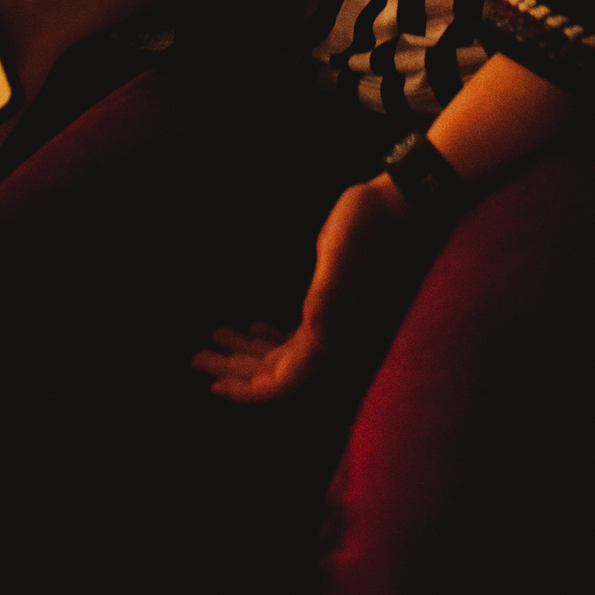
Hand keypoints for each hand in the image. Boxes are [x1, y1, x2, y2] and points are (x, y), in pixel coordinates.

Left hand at [191, 175, 414, 403]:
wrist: (397, 203)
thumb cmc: (368, 224)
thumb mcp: (340, 252)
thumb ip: (329, 292)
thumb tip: (318, 336)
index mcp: (331, 332)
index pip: (286, 382)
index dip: (250, 391)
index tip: (214, 385)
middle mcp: (331, 336)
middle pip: (276, 373)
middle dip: (236, 370)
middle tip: (197, 358)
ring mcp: (329, 321)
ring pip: (282, 355)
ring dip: (246, 353)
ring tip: (213, 339)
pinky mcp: (328, 303)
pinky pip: (293, 336)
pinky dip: (267, 337)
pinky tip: (249, 327)